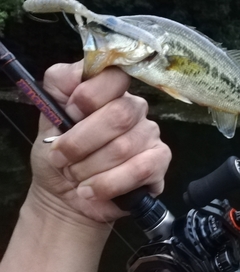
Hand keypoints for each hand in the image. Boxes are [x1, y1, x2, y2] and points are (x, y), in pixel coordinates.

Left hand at [28, 61, 170, 223]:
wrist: (63, 196)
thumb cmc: (59, 154)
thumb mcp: (48, 115)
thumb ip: (58, 86)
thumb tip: (73, 76)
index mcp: (110, 91)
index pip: (114, 76)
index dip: (88, 96)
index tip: (68, 114)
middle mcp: (135, 108)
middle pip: (119, 115)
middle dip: (81, 142)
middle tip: (61, 159)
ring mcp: (150, 134)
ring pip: (124, 147)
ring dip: (89, 168)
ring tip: (75, 177)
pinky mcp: (159, 161)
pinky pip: (140, 170)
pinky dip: (108, 184)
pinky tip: (91, 191)